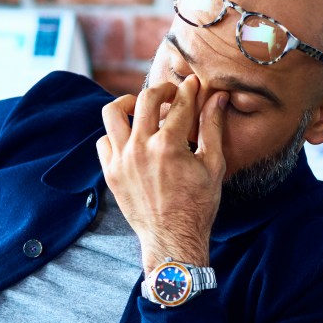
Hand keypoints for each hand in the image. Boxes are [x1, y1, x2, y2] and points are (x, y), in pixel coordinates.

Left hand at [97, 75, 227, 272]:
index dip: (190, 90)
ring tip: (140, 107)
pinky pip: (104, 140)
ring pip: (113, 112)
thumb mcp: (212, 165)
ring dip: (128, 103)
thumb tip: (218, 97)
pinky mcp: (110, 173)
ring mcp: (121, 160)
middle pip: (145, 99)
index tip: (193, 84)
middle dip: (162, 89)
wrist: (172, 238)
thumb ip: (212, 128)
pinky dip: (116, 134)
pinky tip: (131, 138)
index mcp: (169, 145)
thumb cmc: (198, 205)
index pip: (180, 104)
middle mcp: (140, 148)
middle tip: (171, 93)